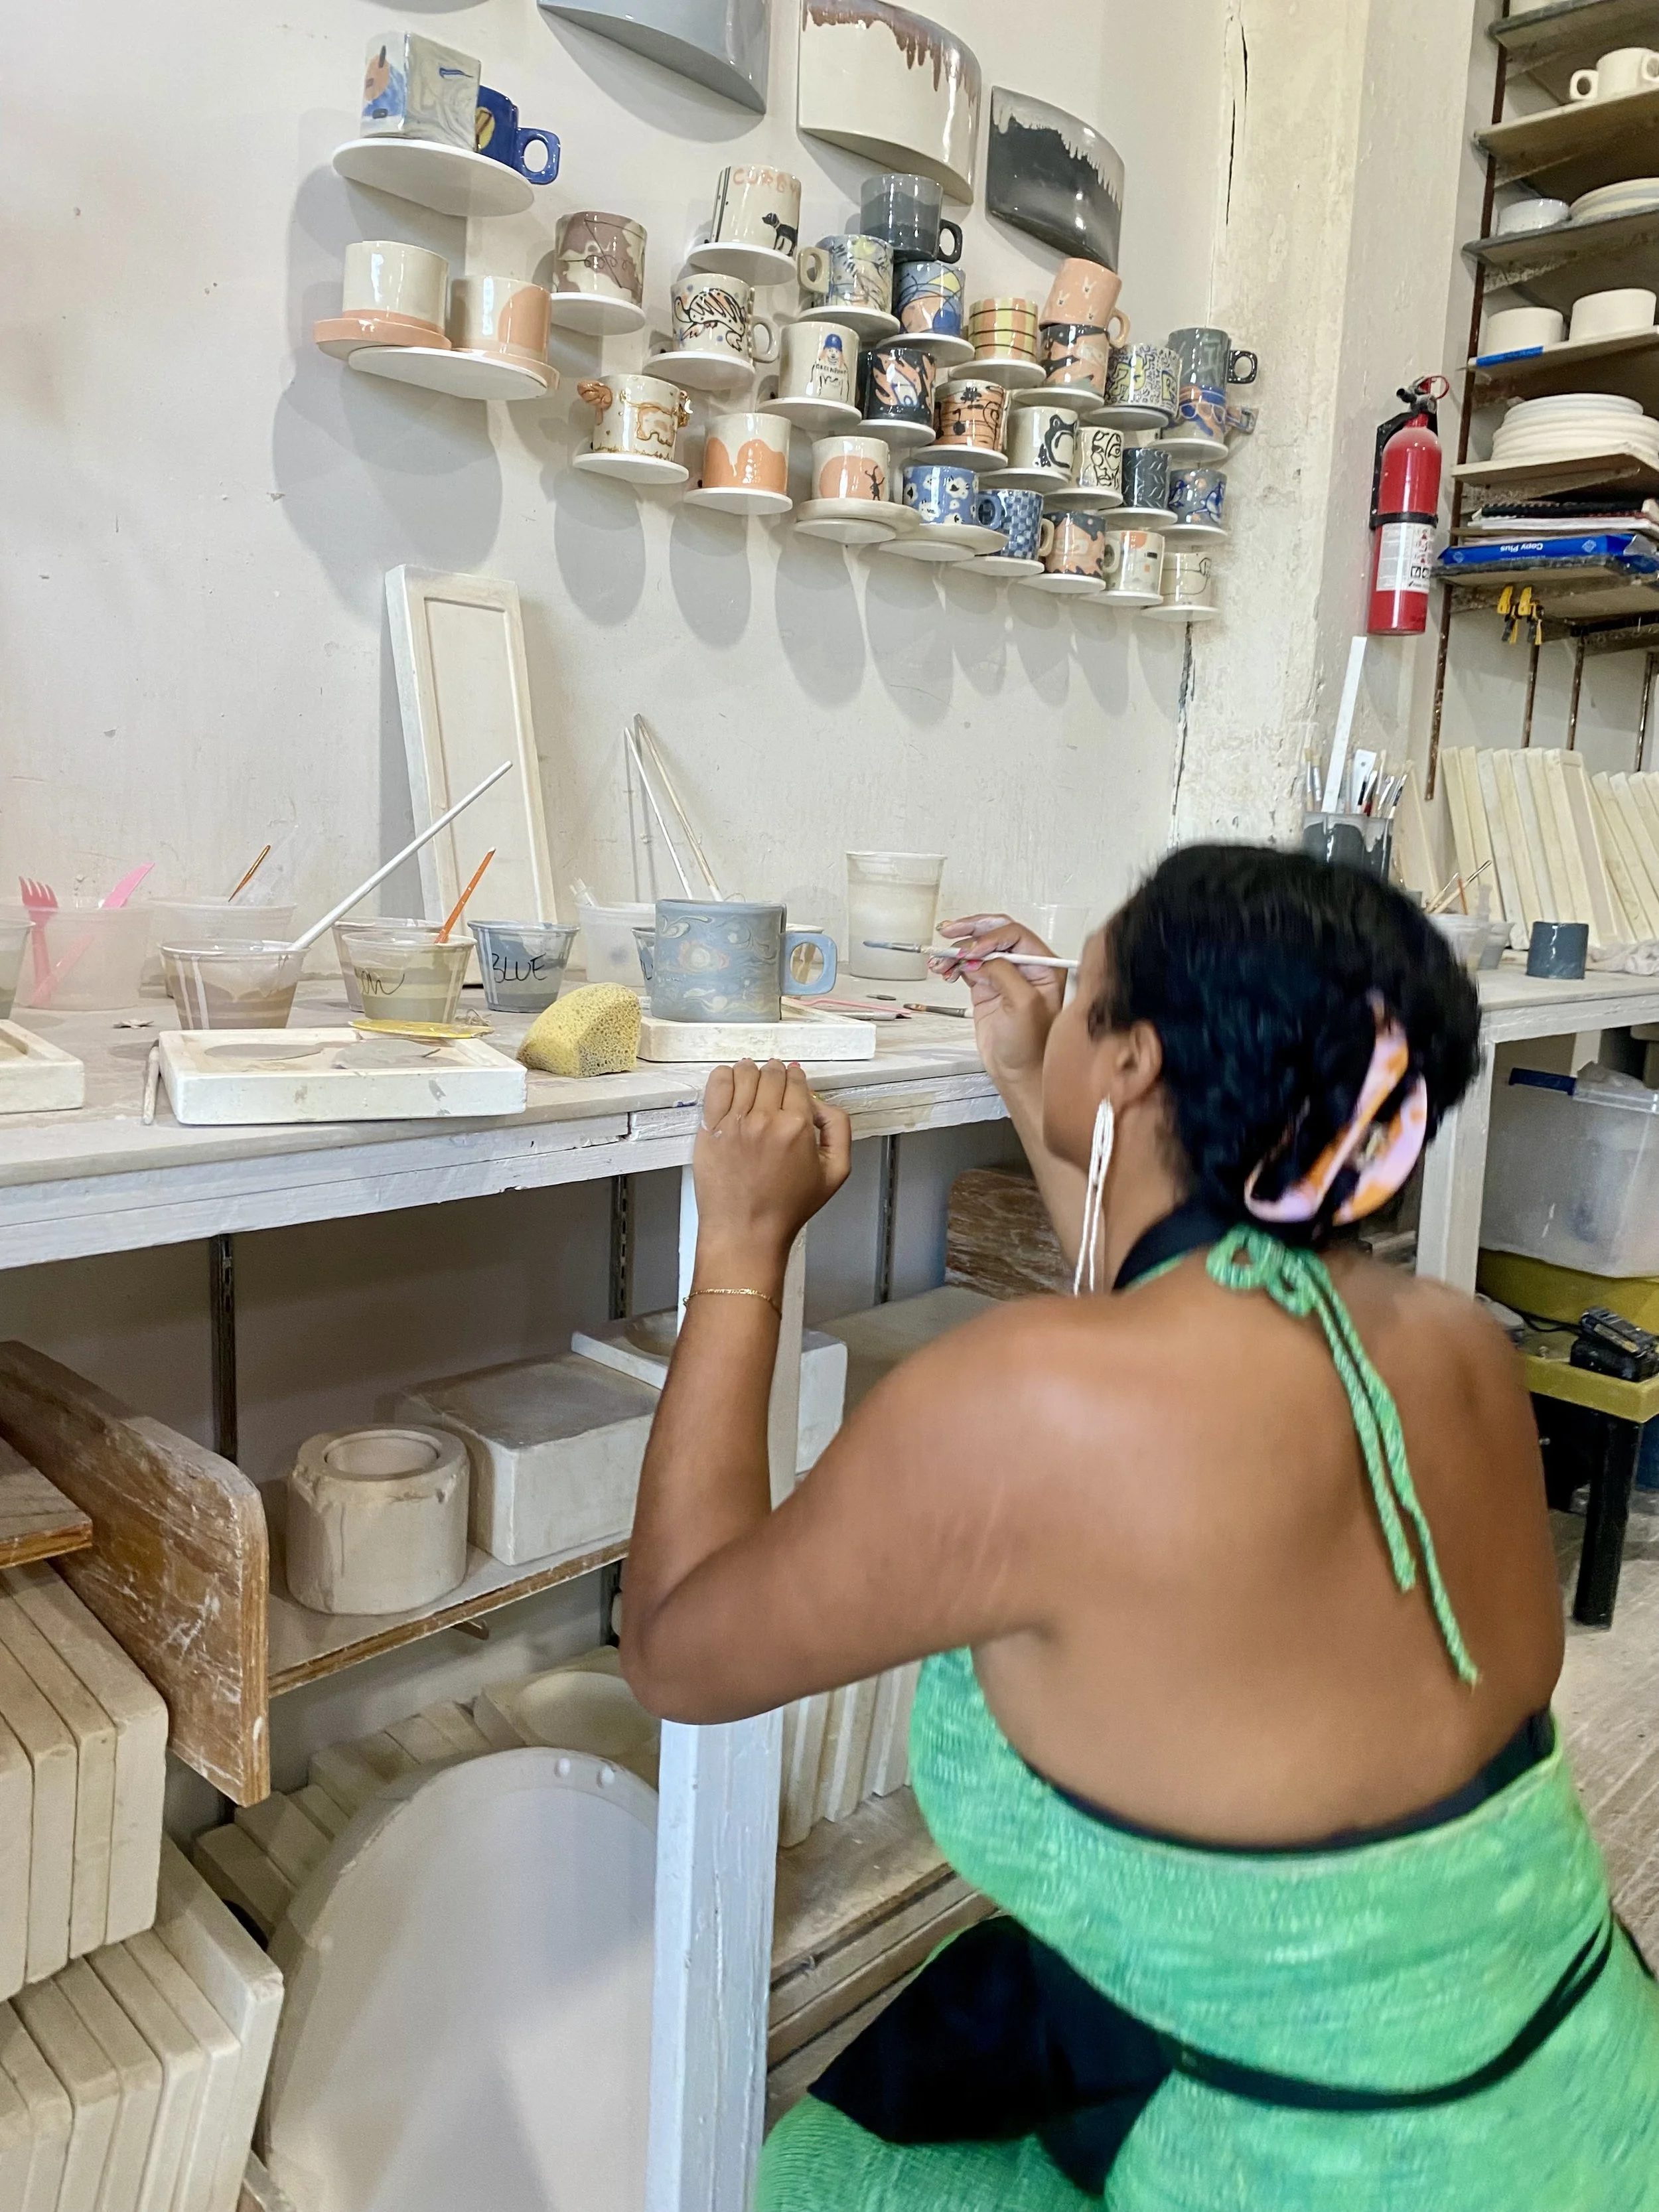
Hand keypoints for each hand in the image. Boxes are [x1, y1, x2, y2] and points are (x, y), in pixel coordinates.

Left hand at [693, 1061, 852, 1271]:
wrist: (746, 1231)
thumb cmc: (786, 1208)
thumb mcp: (835, 1173)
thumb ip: (839, 1130)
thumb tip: (822, 1104)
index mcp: (797, 1127)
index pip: (796, 1082)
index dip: (796, 1078)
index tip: (793, 1080)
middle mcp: (765, 1120)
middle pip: (771, 1073)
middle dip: (775, 1073)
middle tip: (774, 1078)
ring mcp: (735, 1122)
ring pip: (744, 1073)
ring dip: (750, 1071)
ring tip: (752, 1078)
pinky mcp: (711, 1128)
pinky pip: (717, 1085)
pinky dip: (724, 1076)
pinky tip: (729, 1081)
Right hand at [933, 915, 1065, 1099]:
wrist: (1017, 1072)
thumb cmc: (1031, 1047)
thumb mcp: (1024, 1005)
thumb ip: (1005, 973)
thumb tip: (981, 957)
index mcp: (1044, 966)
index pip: (1014, 934)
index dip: (990, 937)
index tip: (972, 952)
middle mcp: (1025, 966)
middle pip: (995, 934)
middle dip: (971, 932)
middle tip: (948, 934)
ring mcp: (1004, 976)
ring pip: (977, 949)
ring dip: (957, 951)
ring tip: (941, 961)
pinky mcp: (987, 987)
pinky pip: (967, 966)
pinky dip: (953, 965)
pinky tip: (945, 970)